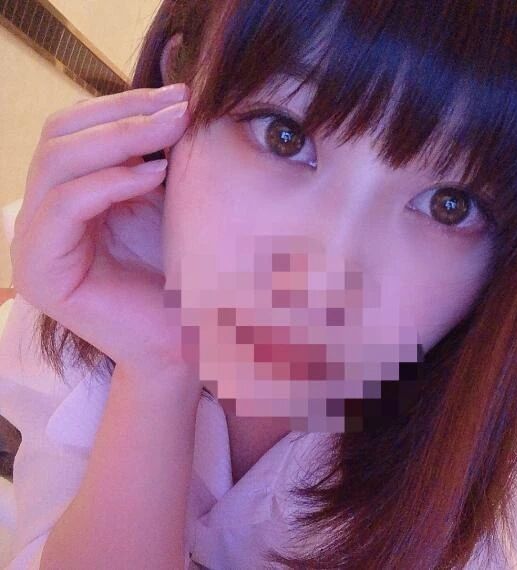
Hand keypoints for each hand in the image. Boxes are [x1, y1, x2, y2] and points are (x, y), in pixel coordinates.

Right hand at [10, 84, 196, 376]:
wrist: (184, 339)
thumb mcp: (164, 201)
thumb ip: (153, 154)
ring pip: (57, 162)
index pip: (76, 129)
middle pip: (60, 136)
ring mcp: (35, 244)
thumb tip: (174, 98)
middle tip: (181, 106)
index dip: (125, 105)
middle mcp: (42, 216)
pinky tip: (156, 175)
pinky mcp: (40, 271)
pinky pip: (65, 205)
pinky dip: (110, 182)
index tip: (182, 95)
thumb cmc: (181, 273)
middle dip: (124, 115)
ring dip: (121, 139)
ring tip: (175, 130)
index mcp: (67, 196)